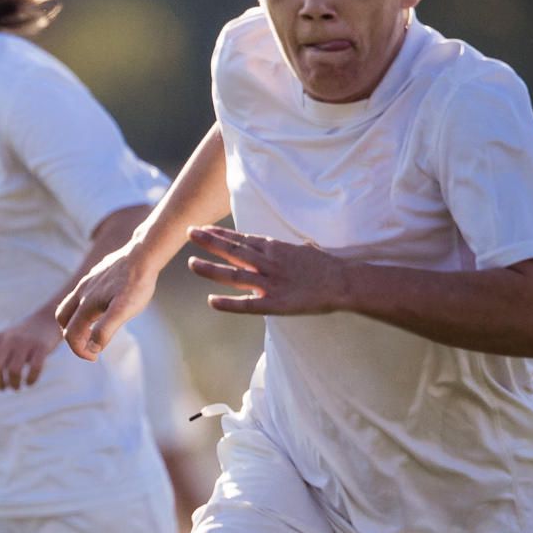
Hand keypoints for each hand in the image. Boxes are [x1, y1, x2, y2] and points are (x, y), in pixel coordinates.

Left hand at [0, 310, 63, 390]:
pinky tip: (29, 383)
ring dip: (14, 385)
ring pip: (13, 371)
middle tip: (3, 387)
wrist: (46, 320)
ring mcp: (25, 343)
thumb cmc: (19, 339)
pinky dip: (30, 381)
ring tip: (16, 386)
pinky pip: (34, 369)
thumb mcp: (0, 345)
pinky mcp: (41, 347)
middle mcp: (7, 340)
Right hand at [54, 241, 155, 359]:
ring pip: (69, 306)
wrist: (143, 254)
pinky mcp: (94, 274)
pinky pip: (79, 294)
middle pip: (63, 320)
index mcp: (86, 305)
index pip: (72, 335)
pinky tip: (100, 307)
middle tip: (91, 346)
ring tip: (92, 330)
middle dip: (73, 337)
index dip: (80, 351)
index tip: (94, 357)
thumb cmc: (136, 284)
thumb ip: (106, 330)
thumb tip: (93, 348)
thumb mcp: (124, 311)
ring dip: (74, 322)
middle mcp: (81, 293)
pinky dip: (82, 308)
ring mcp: (86, 282)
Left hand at [184, 226, 356, 317]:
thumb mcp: (306, 250)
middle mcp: (269, 262)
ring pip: (235, 274)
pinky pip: (248, 304)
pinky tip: (211, 301)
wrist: (344, 283)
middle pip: (234, 250)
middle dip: (210, 241)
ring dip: (211, 269)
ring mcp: (270, 282)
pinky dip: (229, 303)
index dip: (221, 234)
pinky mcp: (275, 303)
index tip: (203, 227)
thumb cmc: (327, 267)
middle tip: (188, 232)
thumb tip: (295, 245)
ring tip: (191, 263)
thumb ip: (292, 250)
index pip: (242, 238)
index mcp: (276, 249)